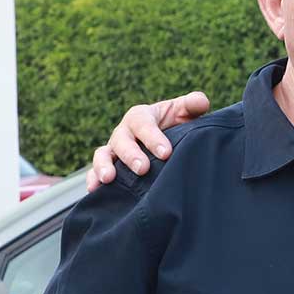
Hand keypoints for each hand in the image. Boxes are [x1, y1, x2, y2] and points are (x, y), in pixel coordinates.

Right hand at [85, 92, 211, 192]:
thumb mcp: (183, 113)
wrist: (164, 142)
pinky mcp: (108, 166)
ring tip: (108, 179)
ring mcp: (113, 150)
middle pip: (122, 141)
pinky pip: (94, 172)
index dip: (153, 137)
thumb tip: (201, 102)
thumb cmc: (174, 125)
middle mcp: (124, 132)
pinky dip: (92, 180)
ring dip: (103, 166)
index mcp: (141, 117)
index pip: (144, 124)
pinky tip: (94, 191)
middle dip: (131, 155)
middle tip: (142, 169)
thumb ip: (192, 105)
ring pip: (103, 155)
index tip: (166, 153)